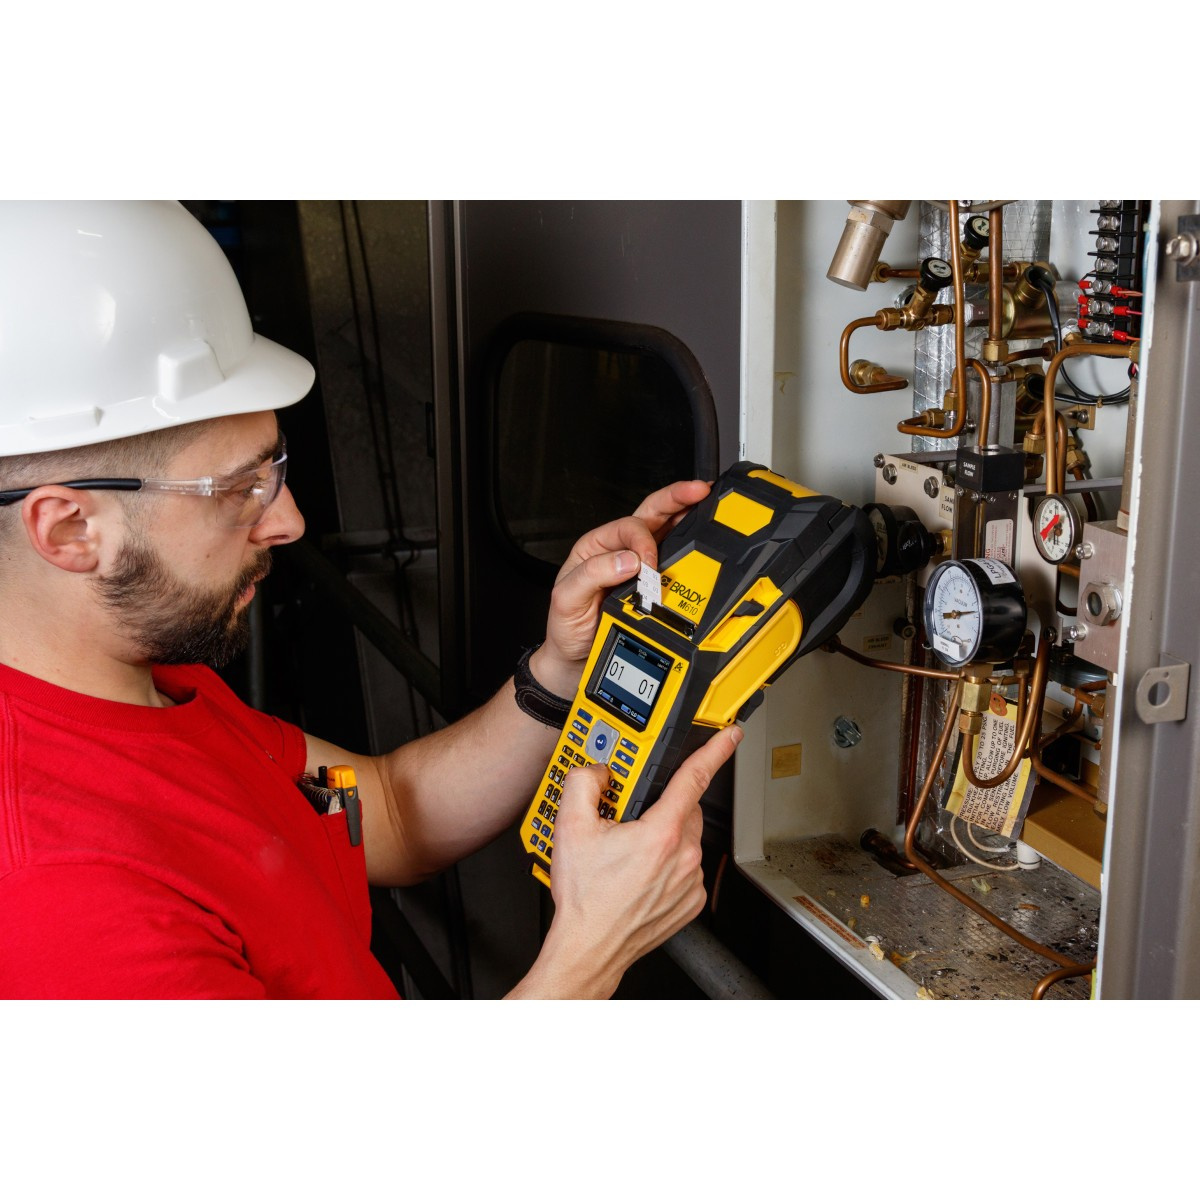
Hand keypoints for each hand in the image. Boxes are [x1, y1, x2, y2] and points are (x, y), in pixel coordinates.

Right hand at [526, 724, 741, 998]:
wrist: (589, 948)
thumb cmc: (585, 899)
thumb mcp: (570, 828)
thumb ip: (584, 783)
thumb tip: (599, 771)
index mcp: (660, 833)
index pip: (695, 778)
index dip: (716, 750)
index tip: (730, 735)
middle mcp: (683, 857)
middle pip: (685, 809)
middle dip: (661, 805)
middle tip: (629, 817)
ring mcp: (690, 881)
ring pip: (686, 839)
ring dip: (664, 837)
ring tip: (629, 854)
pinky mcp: (691, 901)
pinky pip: (687, 868)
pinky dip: (669, 864)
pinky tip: (641, 874)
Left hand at [529, 479, 710, 696]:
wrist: (575, 661)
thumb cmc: (567, 627)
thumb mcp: (567, 599)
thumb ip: (592, 575)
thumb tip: (628, 560)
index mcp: (596, 547)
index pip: (627, 528)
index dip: (643, 542)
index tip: (648, 567)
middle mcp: (618, 550)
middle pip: (651, 513)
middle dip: (676, 498)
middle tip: (698, 491)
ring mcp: (638, 565)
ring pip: (666, 529)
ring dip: (688, 516)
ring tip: (707, 506)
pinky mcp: (652, 583)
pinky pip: (675, 560)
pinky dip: (692, 548)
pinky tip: (703, 541)